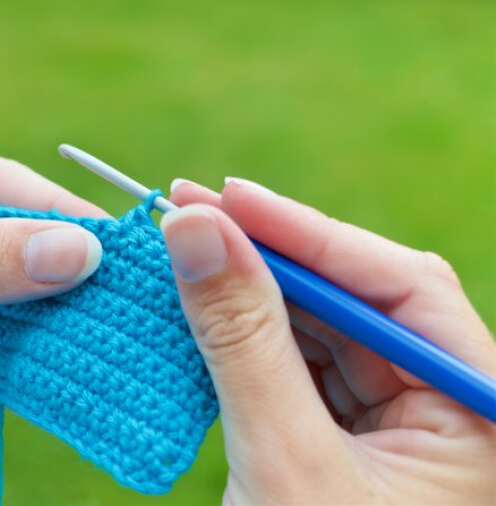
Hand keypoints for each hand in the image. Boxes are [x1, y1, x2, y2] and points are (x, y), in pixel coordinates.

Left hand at [0, 140, 105, 503]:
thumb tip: (76, 251)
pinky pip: (17, 366)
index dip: (64, 216)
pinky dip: (52, 373)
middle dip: (79, 277)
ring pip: (32, 311)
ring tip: (131, 341)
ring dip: (74, 326)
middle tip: (141, 299)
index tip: (116, 250)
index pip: (8, 190)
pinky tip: (90, 377)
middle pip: (31, 251)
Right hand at [163, 179, 495, 504]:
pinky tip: (206, 313)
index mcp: (478, 408)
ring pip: (322, 330)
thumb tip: (194, 229)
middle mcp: (447, 404)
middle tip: (190, 217)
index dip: (307, 234)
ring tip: (186, 260)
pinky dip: (250, 341)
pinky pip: (301, 365)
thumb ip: (243, 340)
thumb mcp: (284, 456)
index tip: (227, 197)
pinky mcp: (351, 435)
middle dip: (268, 261)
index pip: (401, 285)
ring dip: (252, 298)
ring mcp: (400, 420)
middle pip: (356, 300)